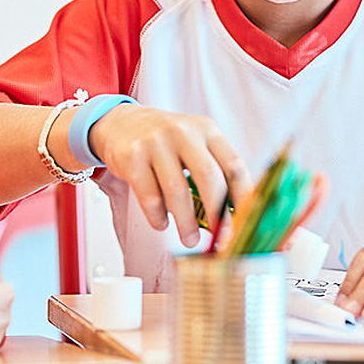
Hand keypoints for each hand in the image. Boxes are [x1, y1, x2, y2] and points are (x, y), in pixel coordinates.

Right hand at [89, 104, 248, 247]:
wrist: (120, 124)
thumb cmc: (164, 142)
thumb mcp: (193, 144)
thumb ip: (213, 171)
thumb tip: (232, 217)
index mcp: (206, 130)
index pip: (234, 165)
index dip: (242, 198)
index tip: (243, 224)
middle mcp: (183, 132)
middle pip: (209, 177)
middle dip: (217, 214)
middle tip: (220, 238)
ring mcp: (156, 143)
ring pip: (178, 191)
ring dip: (186, 223)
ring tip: (189, 239)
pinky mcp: (133, 157)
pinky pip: (150, 197)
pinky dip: (158, 217)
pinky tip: (162, 222)